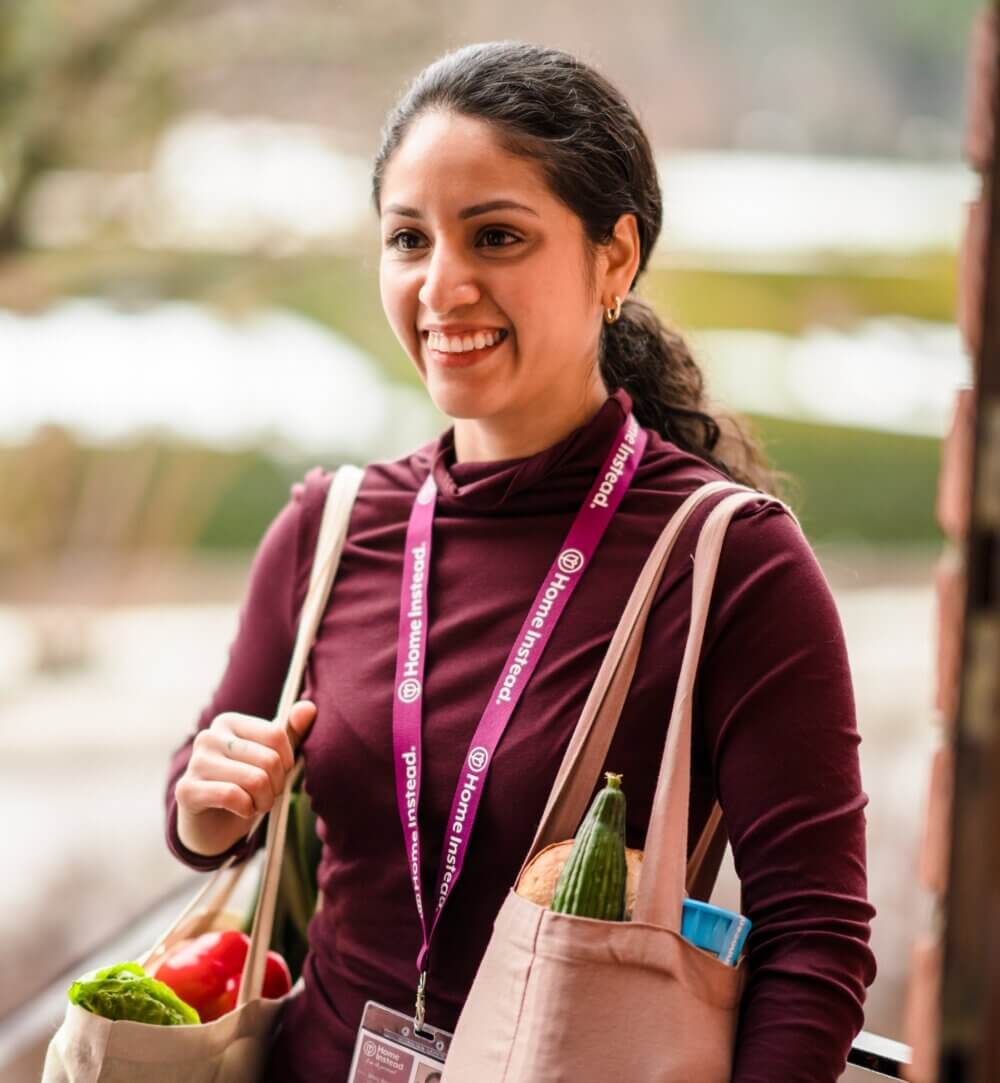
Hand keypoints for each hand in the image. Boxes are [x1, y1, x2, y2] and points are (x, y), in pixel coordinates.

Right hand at [176, 700, 316, 824]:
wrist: (213, 824)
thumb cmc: (245, 784)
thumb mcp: (271, 757)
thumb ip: (291, 732)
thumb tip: (309, 708)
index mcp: (229, 722)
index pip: (277, 735)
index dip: (287, 762)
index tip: (279, 774)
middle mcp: (209, 737)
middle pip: (269, 760)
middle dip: (277, 785)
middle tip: (267, 794)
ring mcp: (195, 762)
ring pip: (255, 780)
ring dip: (264, 801)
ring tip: (256, 803)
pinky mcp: (186, 790)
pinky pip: (233, 796)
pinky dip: (247, 809)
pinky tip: (242, 810)